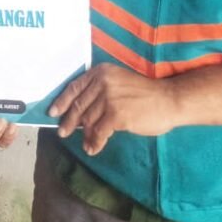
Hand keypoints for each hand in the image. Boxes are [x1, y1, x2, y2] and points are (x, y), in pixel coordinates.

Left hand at [49, 64, 178, 155]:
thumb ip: (99, 91)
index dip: (61, 101)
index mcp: (101, 72)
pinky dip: (95, 142)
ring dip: (85, 135)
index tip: (53, 112)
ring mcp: (109, 99)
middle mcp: (102, 83)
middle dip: (69, 121)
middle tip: (62, 132)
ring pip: (88, 121)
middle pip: (79, 105)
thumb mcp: (118, 83)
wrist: (169, 99)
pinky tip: (93, 149)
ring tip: (85, 144)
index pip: (74, 87)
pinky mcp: (116, 115)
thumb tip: (80, 112)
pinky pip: (99, 132)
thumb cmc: (145, 93)